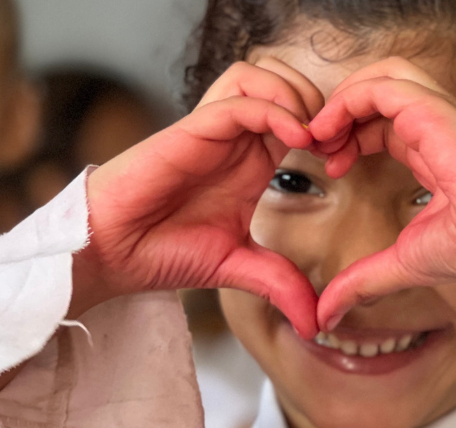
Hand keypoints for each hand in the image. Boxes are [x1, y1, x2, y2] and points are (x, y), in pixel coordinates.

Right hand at [73, 59, 324, 337]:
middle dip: (319, 103)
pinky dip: (273, 109)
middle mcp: (234, 139)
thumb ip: (278, 284)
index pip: (299, 116)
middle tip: (334, 142)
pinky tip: (293, 139)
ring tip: (311, 136)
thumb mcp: (236, 268)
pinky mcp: (191, 131)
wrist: (111, 254)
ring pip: (260, 75)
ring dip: (295, 96)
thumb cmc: (161, 252)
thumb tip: (315, 323)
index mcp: (250, 162)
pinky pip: (238, 100)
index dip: (329, 128)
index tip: (344, 161)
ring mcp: (212, 132)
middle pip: (285, 82)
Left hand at [307, 58, 455, 329]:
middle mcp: (438, 124)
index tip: (329, 165)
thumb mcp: (402, 264)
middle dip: (342, 108)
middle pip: (381, 86)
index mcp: (433, 148)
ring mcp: (440, 114)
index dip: (349, 134)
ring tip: (320, 132)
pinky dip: (350, 100)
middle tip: (316, 143)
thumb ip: (362, 282)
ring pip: (384, 74)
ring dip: (344, 97)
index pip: (383, 119)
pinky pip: (385, 86)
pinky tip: (330, 131)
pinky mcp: (437, 113)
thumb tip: (326, 315)